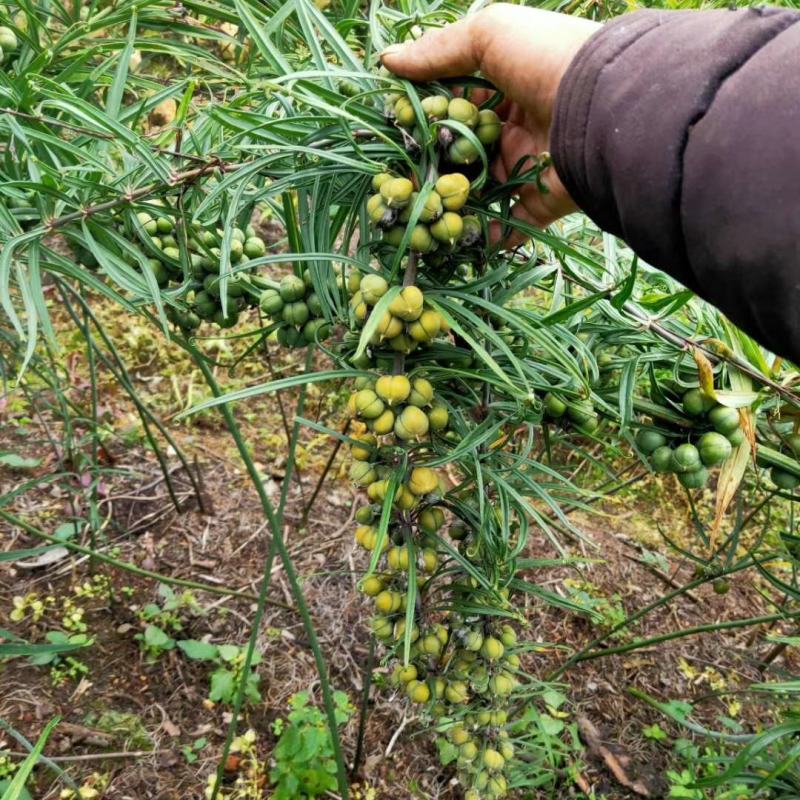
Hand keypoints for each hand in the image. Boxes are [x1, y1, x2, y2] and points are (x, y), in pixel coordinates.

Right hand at [381, 4, 600, 242]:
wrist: (601, 107)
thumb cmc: (546, 59)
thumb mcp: (490, 34)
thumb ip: (440, 50)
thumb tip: (389, 60)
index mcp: (506, 87)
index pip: (457, 103)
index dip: (428, 114)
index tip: (397, 125)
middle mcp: (515, 128)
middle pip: (464, 150)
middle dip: (434, 162)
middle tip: (400, 174)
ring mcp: (526, 168)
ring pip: (478, 189)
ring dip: (450, 200)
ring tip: (417, 209)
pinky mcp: (537, 203)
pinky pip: (505, 224)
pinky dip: (482, 233)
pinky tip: (451, 236)